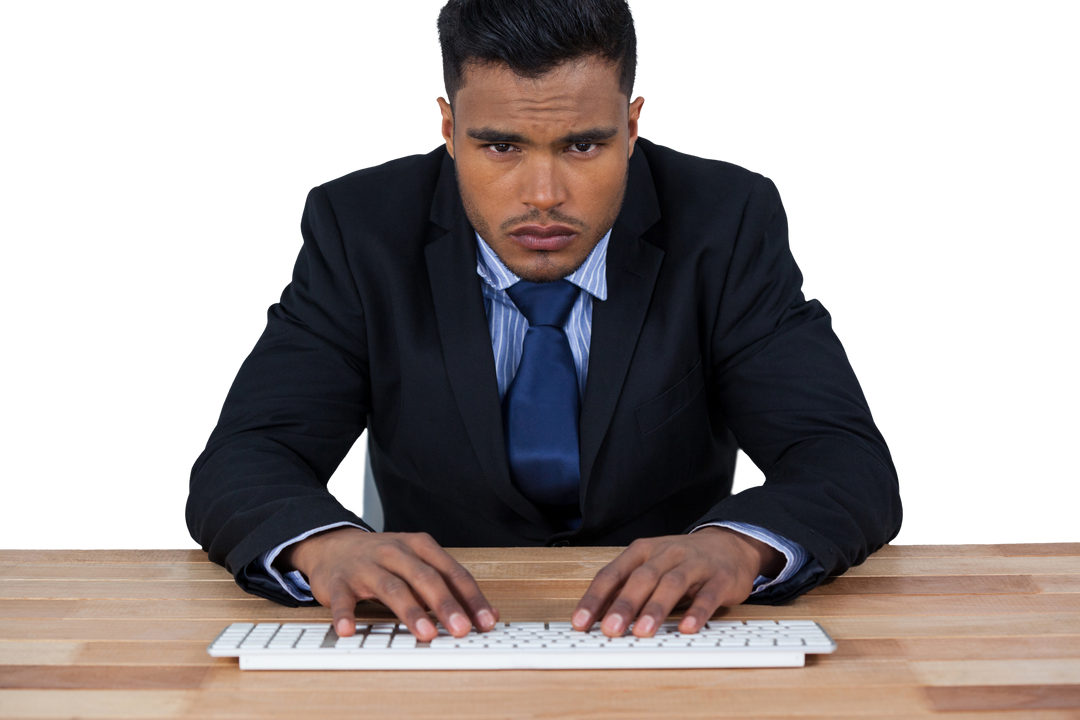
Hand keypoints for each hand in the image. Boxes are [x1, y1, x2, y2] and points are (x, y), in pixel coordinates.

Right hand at [280, 527, 499, 641]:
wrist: (333, 546)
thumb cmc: (384, 560)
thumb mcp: (417, 564)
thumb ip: (448, 587)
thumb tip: (487, 614)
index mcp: (419, 546)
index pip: (451, 572)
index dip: (470, 597)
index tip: (486, 620)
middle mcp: (394, 552)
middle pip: (424, 577)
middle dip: (445, 604)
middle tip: (461, 629)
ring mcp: (366, 566)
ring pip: (391, 587)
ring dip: (410, 611)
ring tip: (425, 634)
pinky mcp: (338, 581)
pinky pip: (343, 599)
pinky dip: (346, 615)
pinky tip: (349, 631)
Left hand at [570, 527, 779, 637]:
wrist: (729, 544)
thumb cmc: (681, 560)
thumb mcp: (651, 566)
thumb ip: (626, 588)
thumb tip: (597, 619)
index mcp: (642, 551)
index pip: (612, 574)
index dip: (595, 598)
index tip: (581, 623)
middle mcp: (666, 554)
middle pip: (641, 578)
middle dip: (624, 605)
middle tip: (610, 630)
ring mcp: (694, 565)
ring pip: (671, 584)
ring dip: (656, 608)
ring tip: (643, 632)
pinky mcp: (719, 578)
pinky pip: (707, 595)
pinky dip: (697, 612)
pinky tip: (687, 628)